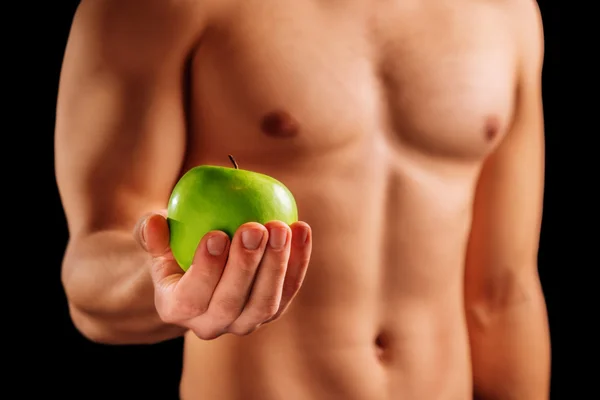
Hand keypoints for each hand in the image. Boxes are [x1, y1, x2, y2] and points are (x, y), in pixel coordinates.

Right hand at [134, 211, 311, 339]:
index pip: (191, 297)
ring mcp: (245, 321)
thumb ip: (152, 234)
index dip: (205, 270)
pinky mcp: (271, 310)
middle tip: (254, 228)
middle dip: (245, 265)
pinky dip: (298, 260)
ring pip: (265, 303)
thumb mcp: (156, 241)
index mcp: (176, 309)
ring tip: (280, 227)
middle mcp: (211, 324)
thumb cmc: (174, 250)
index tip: (216, 235)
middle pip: (231, 303)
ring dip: (276, 265)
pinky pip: (289, 289)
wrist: (200, 275)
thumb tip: (154, 221)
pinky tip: (301, 228)